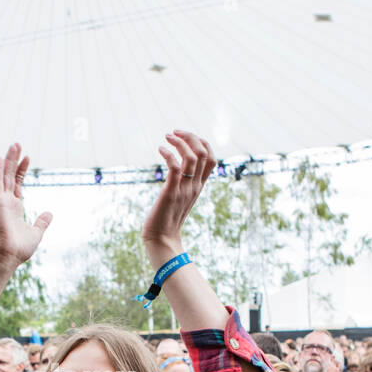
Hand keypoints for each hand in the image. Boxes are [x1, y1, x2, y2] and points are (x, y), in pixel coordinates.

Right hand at [0, 143, 51, 268]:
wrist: (9, 256)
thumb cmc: (19, 249)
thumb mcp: (36, 233)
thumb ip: (42, 222)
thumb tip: (49, 213)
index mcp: (15, 208)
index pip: (17, 184)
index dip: (21, 170)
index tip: (27, 158)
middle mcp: (7, 202)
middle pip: (10, 176)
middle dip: (14, 160)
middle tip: (17, 144)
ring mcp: (1, 201)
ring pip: (4, 175)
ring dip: (8, 160)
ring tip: (14, 144)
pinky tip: (0, 158)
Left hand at [143, 130, 213, 260]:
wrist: (162, 239)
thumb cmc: (167, 219)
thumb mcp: (180, 197)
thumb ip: (182, 183)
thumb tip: (177, 167)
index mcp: (199, 186)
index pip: (212, 159)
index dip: (202, 143)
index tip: (187, 137)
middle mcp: (195, 186)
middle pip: (203, 153)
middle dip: (191, 137)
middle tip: (175, 132)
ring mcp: (184, 189)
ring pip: (191, 157)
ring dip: (179, 142)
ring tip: (167, 136)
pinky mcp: (171, 193)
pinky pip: (175, 167)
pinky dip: (168, 154)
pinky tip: (160, 149)